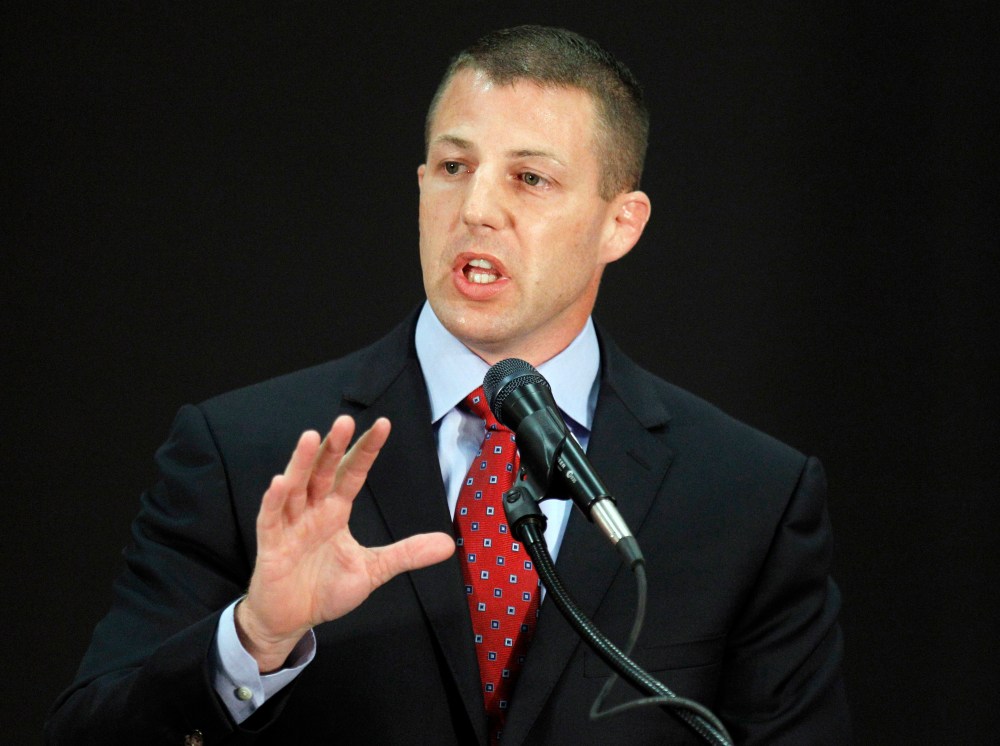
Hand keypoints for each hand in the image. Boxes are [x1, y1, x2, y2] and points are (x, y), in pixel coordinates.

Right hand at [235, 415, 454, 671]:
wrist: (291, 620)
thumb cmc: (324, 589)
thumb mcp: (373, 570)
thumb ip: (406, 553)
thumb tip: (449, 544)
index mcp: (335, 512)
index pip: (353, 473)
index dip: (367, 450)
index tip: (384, 424)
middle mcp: (312, 511)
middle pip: (324, 472)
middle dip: (335, 447)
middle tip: (345, 420)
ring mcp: (290, 525)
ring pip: (296, 487)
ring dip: (301, 462)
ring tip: (311, 437)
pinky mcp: (271, 546)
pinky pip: (270, 519)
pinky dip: (274, 501)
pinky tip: (280, 482)